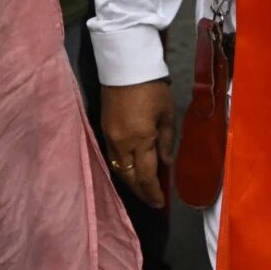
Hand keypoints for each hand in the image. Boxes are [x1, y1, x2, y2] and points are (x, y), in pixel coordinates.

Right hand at [100, 81, 174, 207]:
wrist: (125, 66)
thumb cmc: (152, 88)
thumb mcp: (167, 114)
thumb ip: (167, 142)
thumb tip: (166, 163)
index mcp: (140, 139)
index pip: (146, 175)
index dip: (152, 192)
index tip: (160, 203)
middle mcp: (121, 143)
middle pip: (129, 176)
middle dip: (140, 191)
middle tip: (151, 201)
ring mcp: (109, 137)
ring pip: (118, 168)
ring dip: (130, 182)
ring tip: (142, 189)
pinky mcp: (103, 129)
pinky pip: (111, 157)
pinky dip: (122, 168)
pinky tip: (130, 171)